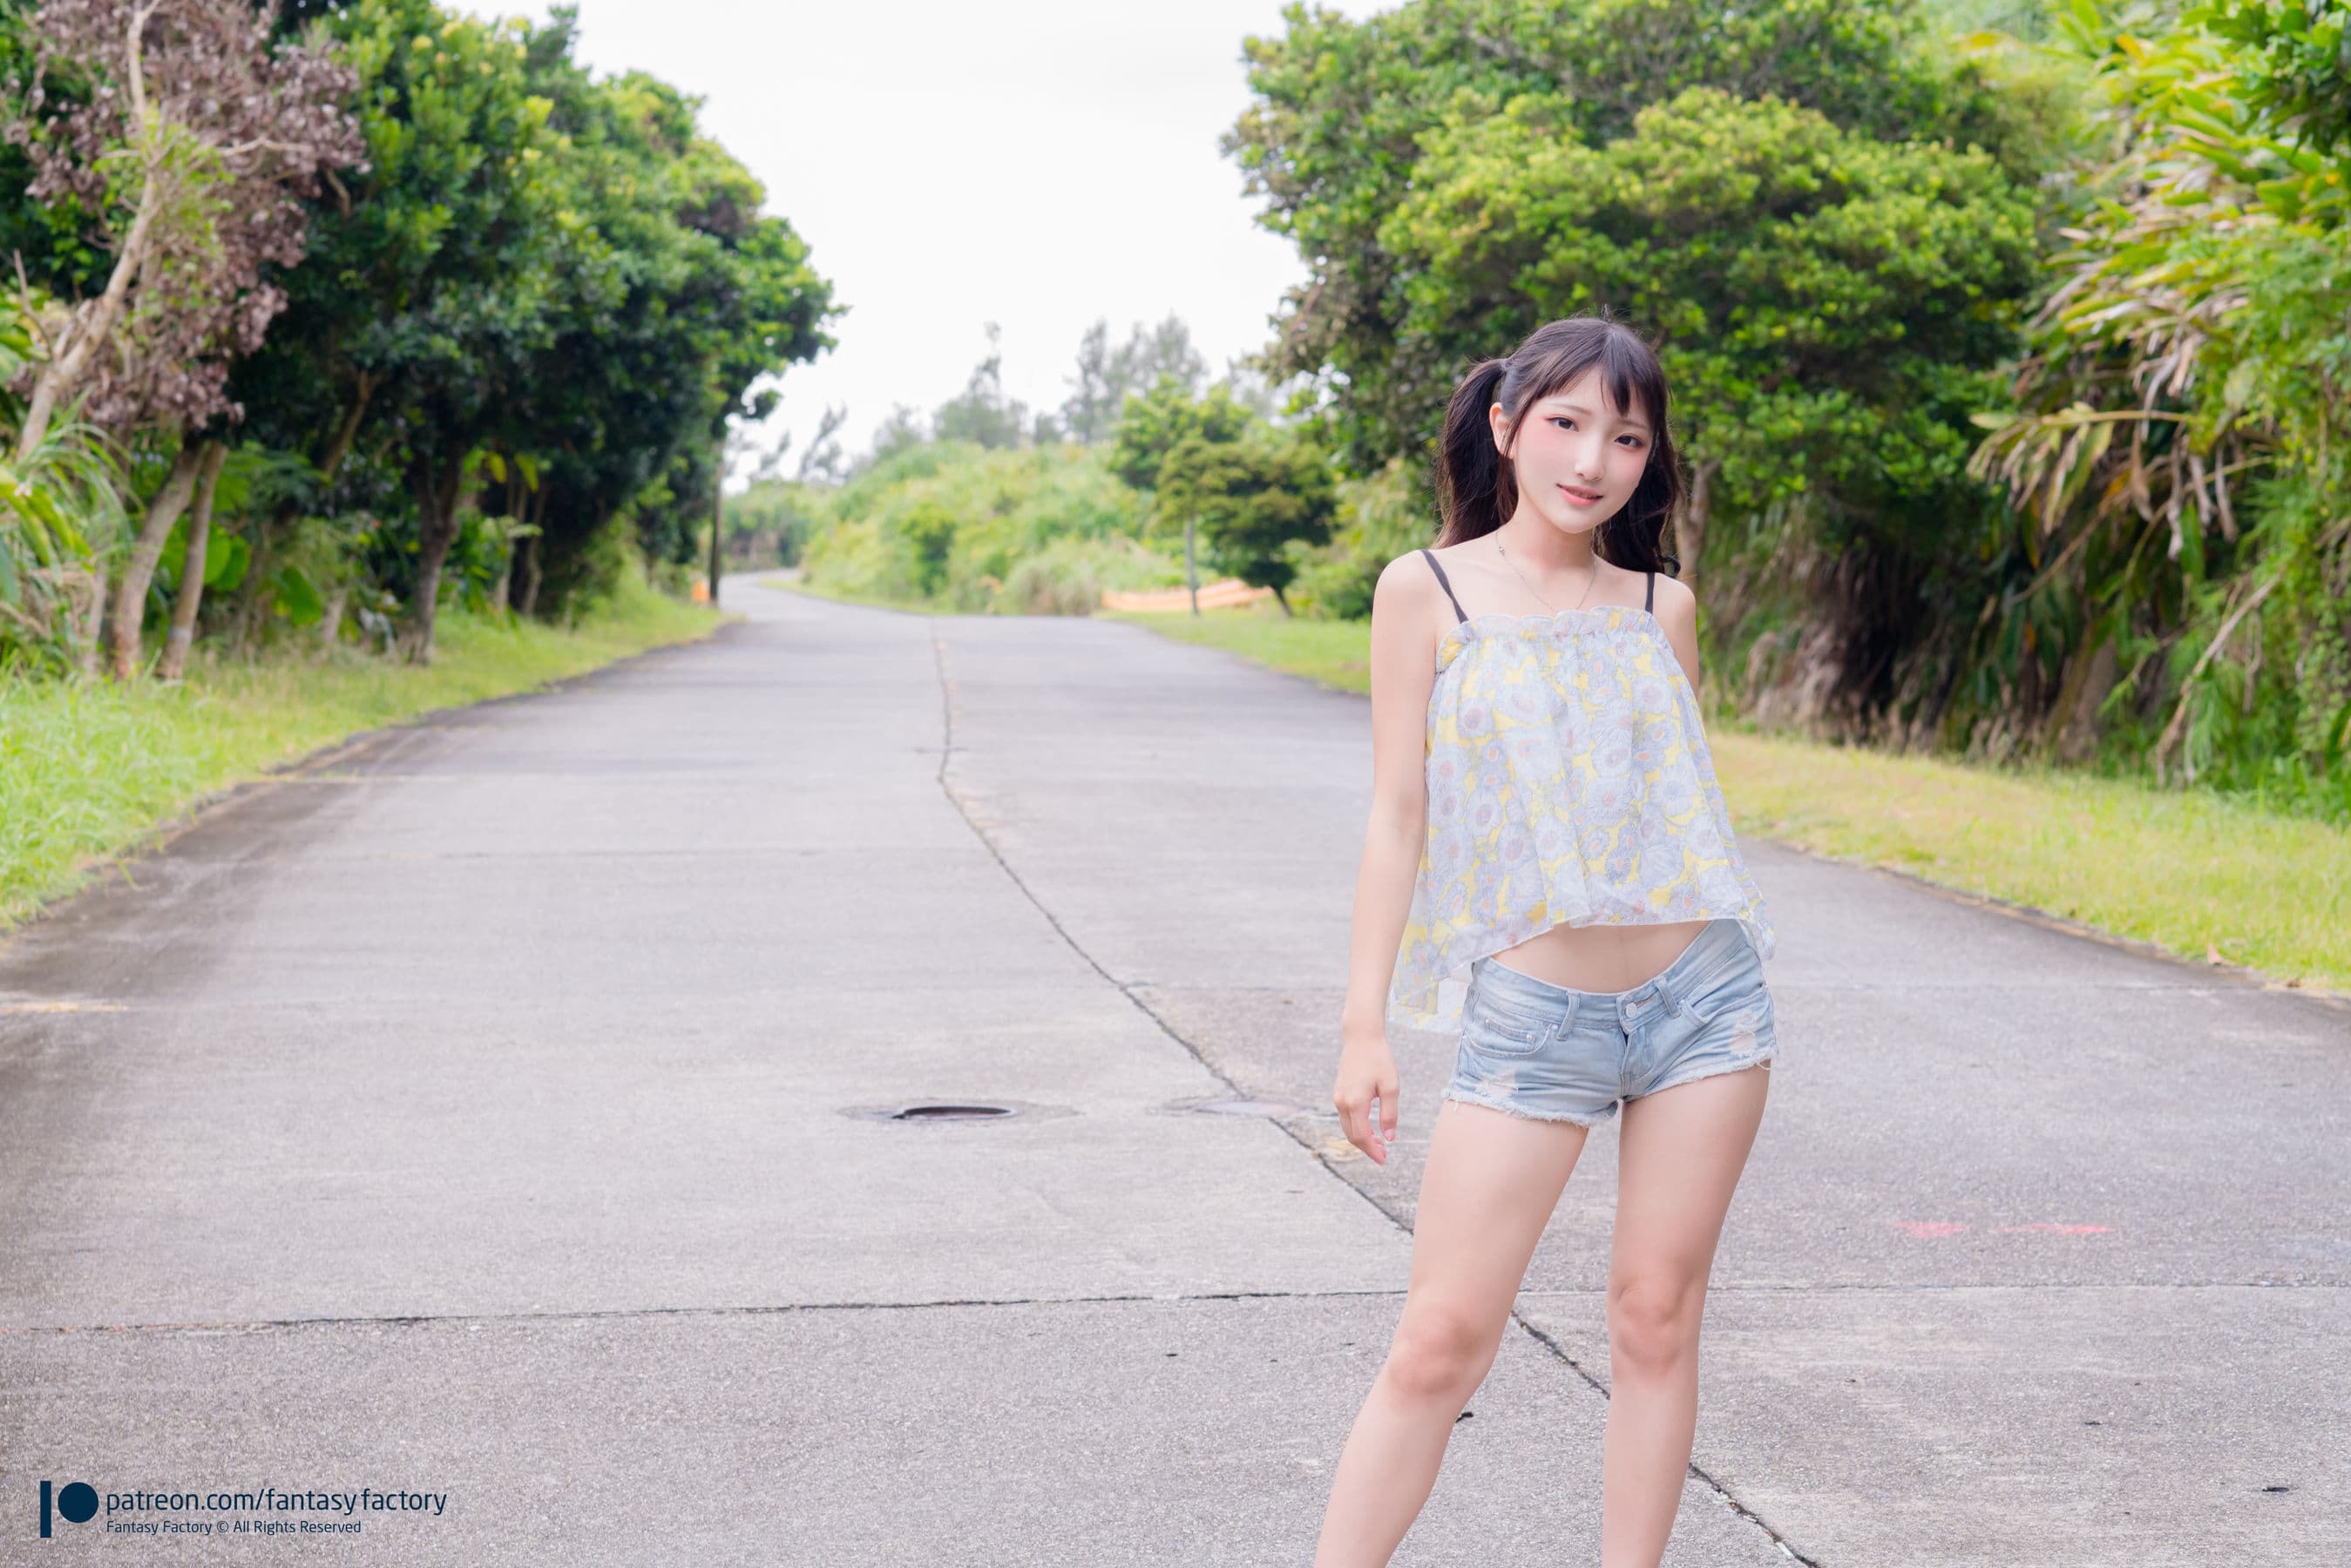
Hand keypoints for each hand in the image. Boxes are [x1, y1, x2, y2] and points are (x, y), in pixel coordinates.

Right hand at [1333, 1032, 1400, 1165]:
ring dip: (1362, 1139)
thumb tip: (1389, 1138)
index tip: (1384, 1160)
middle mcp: (1342, 1102)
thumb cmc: (1379, 1060)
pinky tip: (1370, 1129)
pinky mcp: (1338, 1093)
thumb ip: (1390, 1114)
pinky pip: (1346, 1117)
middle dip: (1367, 1148)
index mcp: (1355, 1103)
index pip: (1361, 1137)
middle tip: (1384, 1154)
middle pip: (1352, 1135)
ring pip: (1348, 1127)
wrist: (1361, 1038)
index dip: (1372, 1151)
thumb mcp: (1391, 1087)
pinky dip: (1357, 1127)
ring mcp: (1338, 1097)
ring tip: (1379, 1143)